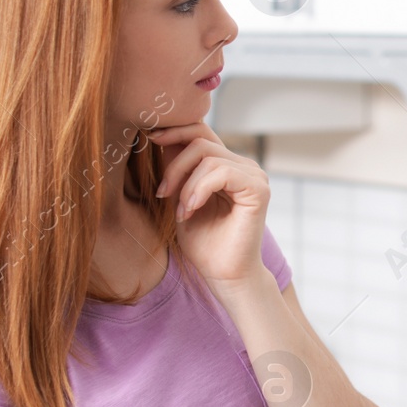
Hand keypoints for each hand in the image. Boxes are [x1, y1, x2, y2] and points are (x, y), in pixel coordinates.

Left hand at [147, 122, 269, 286]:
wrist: (224, 275)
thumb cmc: (204, 243)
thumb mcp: (181, 198)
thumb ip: (177, 169)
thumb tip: (159, 135)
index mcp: (227, 165)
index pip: (201, 132)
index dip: (174, 131)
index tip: (149, 139)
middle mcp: (244, 166)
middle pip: (201, 140)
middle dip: (173, 165)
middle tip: (161, 193)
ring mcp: (254, 175)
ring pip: (207, 157)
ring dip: (185, 185)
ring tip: (181, 212)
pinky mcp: (258, 188)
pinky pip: (221, 172)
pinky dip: (199, 190)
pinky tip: (191, 210)